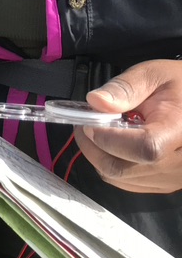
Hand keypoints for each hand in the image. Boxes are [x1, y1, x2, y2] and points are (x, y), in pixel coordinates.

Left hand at [80, 59, 181, 192]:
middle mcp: (181, 162)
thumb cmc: (177, 85)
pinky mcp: (166, 182)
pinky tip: (113, 145)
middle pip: (124, 169)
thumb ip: (124, 88)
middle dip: (94, 147)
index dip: (109, 139)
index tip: (89, 123)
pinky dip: (111, 164)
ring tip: (99, 132)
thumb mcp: (152, 75)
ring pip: (120, 178)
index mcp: (180, 130)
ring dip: (99, 156)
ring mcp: (174, 177)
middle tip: (84, 125)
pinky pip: (127, 182)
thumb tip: (95, 102)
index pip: (144, 149)